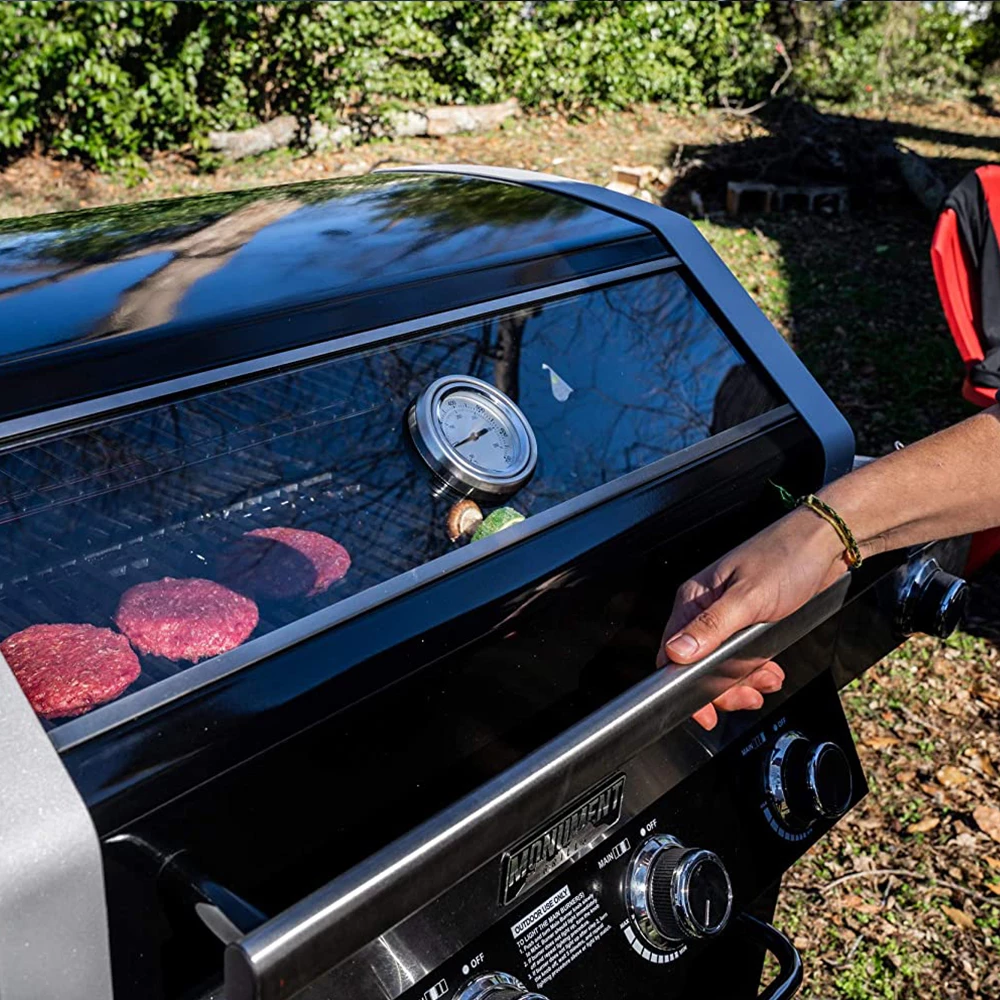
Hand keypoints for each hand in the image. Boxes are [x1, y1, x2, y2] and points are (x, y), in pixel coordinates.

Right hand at [658, 507, 847, 729]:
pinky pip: (743, 659)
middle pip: (697, 666)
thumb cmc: (786, 557)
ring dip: (744, 681)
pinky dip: (757, 671)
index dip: (683, 685)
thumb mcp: (748, 597)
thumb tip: (676, 652)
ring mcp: (728, 618)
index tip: (701, 710)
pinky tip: (771, 670)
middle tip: (747, 696)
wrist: (826, 544)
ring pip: (722, 667)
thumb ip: (711, 627)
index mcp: (694, 598)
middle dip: (723, 688)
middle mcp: (705, 609)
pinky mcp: (749, 624)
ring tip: (767, 680)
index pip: (672, 651)